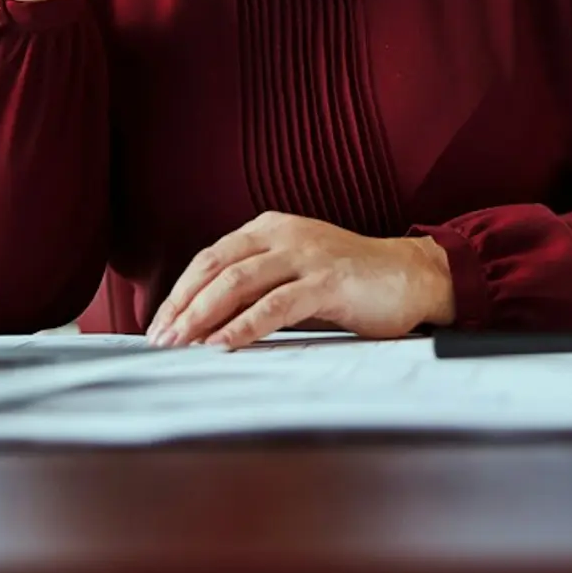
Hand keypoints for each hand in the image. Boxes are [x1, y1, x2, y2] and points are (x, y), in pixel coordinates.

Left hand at [146, 212, 455, 349]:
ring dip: (203, 316)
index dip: (180, 290)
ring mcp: (305, 255)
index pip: (210, 257)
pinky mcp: (327, 281)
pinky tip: (222, 345)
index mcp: (269, 228)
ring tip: (182, 344)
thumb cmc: (351, 282)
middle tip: (160, 338)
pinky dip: (243, 326)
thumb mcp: (294, 275)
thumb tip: (206, 321)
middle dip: (182, 304)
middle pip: (216, 267)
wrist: (411, 276)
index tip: (159, 323)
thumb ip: (257, 287)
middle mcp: (282, 234)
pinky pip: (275, 305)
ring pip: (238, 283)